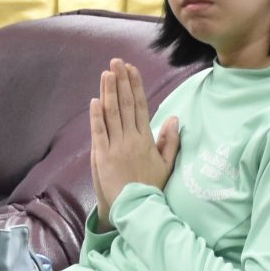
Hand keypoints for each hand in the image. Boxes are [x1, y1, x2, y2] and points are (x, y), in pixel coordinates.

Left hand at [89, 58, 179, 229]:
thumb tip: (174, 118)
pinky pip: (99, 132)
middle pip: (125, 104)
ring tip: (106, 73)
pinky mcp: (102, 156)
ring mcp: (116, 147)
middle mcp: (131, 139)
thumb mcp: (166, 165)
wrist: (136, 209)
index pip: (141, 106)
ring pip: (112, 114)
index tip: (132, 69)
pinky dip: (97, 116)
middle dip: (121, 81)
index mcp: (146, 139)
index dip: (136, 86)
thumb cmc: (151, 188)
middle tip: (116, 61)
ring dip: (109, 92)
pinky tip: (95, 100)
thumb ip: (170, 141)